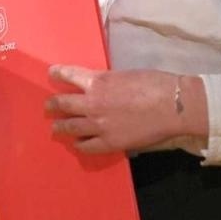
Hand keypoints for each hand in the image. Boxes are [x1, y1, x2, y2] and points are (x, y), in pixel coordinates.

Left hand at [44, 65, 206, 153]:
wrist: (172, 106)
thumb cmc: (154, 84)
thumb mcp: (124, 75)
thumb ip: (107, 81)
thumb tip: (99, 87)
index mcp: (97, 81)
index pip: (68, 75)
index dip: (58, 73)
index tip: (52, 73)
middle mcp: (92, 103)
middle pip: (63, 104)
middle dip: (53, 105)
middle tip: (48, 106)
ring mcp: (98, 125)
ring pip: (70, 127)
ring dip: (60, 126)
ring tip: (56, 128)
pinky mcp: (109, 143)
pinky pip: (87, 146)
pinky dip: (79, 145)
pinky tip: (77, 144)